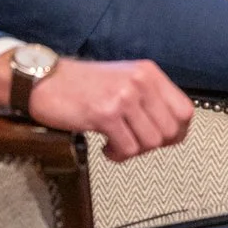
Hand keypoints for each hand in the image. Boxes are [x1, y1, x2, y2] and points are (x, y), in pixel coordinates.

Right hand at [0, 56, 193, 161]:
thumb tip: (172, 129)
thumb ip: (149, 98)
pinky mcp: (105, 114)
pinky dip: (118, 154)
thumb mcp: (124, 79)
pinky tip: (105, 146)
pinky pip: (128, 148)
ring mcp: (123, 97)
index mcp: (148, 72)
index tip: (161, 140)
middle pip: (170, 131)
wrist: (42, 79)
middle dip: (152, 145)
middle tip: (133, 143)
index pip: (185, 111)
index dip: (176, 132)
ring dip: (133, 151)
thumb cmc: (80, 83)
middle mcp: (140, 82)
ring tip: (116, 144)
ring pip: (151, 143)